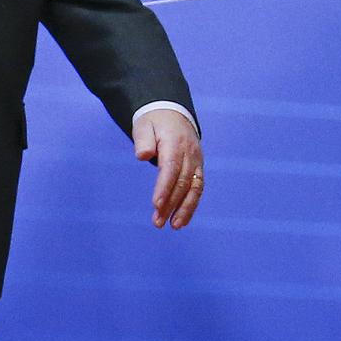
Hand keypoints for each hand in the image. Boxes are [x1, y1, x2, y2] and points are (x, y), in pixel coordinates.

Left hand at [133, 109, 203, 229]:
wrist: (173, 114)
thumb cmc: (153, 122)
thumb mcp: (143, 125)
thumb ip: (143, 139)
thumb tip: (142, 155)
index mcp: (175, 143)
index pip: (170, 168)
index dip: (164, 187)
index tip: (156, 204)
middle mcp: (190, 154)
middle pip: (181, 182)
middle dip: (171, 204)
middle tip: (157, 222)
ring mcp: (196, 161)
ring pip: (194, 188)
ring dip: (184, 209)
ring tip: (173, 226)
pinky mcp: (198, 168)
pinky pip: (197, 188)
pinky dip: (191, 205)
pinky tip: (181, 220)